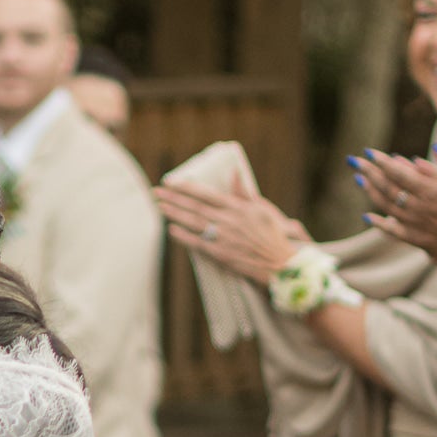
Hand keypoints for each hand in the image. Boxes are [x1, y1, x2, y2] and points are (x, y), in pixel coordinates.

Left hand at [155, 179, 308, 286]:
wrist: (280, 264)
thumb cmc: (272, 236)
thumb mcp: (262, 210)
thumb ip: (244, 192)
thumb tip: (234, 172)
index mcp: (239, 208)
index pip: (207, 194)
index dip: (187, 188)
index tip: (171, 182)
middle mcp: (230, 221)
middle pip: (196, 207)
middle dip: (174, 199)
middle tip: (156, 192)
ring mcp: (225, 238)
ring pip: (194, 223)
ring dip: (175, 214)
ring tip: (160, 207)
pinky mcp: (222, 255)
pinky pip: (198, 244)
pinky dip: (184, 237)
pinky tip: (172, 230)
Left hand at [356, 150, 436, 274]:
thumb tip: (433, 152)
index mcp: (432, 192)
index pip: (400, 174)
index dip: (382, 162)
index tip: (369, 153)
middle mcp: (419, 208)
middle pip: (387, 187)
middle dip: (370, 172)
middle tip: (354, 161)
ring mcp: (415, 225)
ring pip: (386, 206)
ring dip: (370, 192)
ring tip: (359, 179)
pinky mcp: (416, 240)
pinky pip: (392, 231)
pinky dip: (378, 223)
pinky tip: (367, 217)